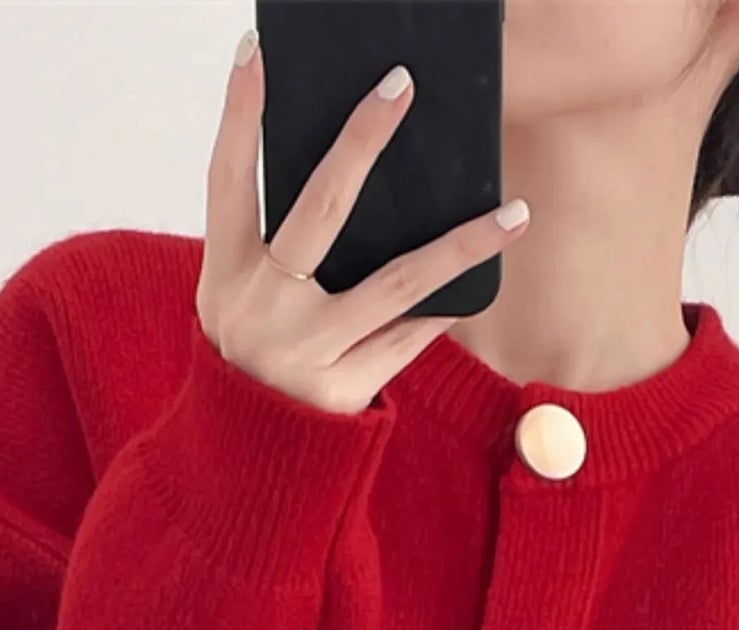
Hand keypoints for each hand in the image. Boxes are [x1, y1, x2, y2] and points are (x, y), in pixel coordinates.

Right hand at [199, 31, 529, 415]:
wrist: (247, 467)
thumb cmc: (253, 361)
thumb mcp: (240, 303)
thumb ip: (276, 248)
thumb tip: (352, 176)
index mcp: (225, 277)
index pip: (228, 181)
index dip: (239, 116)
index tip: (257, 53)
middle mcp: (262, 310)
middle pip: (319, 208)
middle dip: (361, 141)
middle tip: (401, 86)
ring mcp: (305, 353)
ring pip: (397, 282)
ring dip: (461, 244)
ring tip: (513, 213)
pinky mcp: (342, 393)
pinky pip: (406, 338)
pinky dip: (441, 311)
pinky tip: (478, 283)